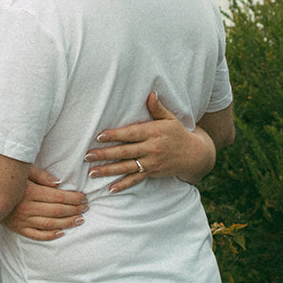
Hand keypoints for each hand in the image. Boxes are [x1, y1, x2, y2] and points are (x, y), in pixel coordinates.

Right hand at [3, 167, 86, 240]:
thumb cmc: (7, 180)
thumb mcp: (22, 172)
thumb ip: (40, 175)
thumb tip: (58, 183)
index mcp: (29, 192)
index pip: (58, 197)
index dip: (73, 198)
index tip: (84, 197)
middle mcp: (26, 208)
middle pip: (57, 211)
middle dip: (75, 209)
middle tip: (86, 207)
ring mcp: (22, 220)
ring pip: (51, 224)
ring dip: (68, 222)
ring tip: (80, 219)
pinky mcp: (18, 229)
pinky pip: (37, 235)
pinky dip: (51, 235)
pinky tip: (62, 232)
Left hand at [86, 92, 215, 191]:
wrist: (195, 154)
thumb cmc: (178, 133)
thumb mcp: (170, 118)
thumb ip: (157, 108)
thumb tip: (150, 93)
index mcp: (153, 132)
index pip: (130, 134)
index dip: (114, 135)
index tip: (99, 136)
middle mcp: (151, 148)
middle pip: (124, 152)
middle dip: (105, 154)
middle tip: (87, 156)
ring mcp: (151, 162)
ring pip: (126, 167)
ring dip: (108, 170)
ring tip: (92, 172)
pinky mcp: (152, 172)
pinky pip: (136, 179)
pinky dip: (123, 185)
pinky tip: (111, 189)